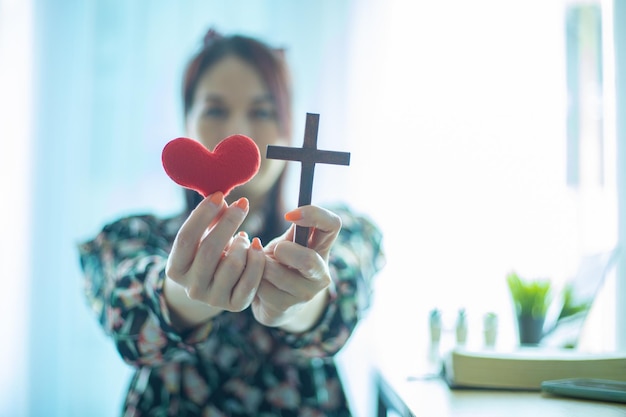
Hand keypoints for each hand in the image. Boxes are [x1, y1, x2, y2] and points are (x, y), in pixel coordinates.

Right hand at [164, 192, 265, 327]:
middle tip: (242, 204)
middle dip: (229, 222)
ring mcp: (213, 299)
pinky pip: (251, 279)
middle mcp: (191, 288)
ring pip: (233, 263)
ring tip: (244, 237)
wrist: (216, 288)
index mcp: (175, 270)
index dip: (202, 215)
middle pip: (210, 249)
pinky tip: (256, 247)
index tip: (219, 195)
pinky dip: (257, 259)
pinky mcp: (235, 305)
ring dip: (242, 243)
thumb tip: (221, 198)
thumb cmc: (208, 253)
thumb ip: (209, 220)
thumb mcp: (202, 238)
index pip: (185, 238)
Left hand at [251, 205, 340, 332]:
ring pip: (276, 273)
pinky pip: (262, 287)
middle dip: (283, 251)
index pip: (333, 225)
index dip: (314, 214)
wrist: (271, 302)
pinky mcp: (287, 307)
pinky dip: (252, 280)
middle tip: (274, 251)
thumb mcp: (289, 243)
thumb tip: (292, 212)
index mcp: (322, 249)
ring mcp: (306, 293)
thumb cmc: (281, 264)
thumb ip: (294, 228)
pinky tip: (256, 282)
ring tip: (261, 267)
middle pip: (308, 260)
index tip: (289, 215)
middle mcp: (320, 273)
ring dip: (260, 265)